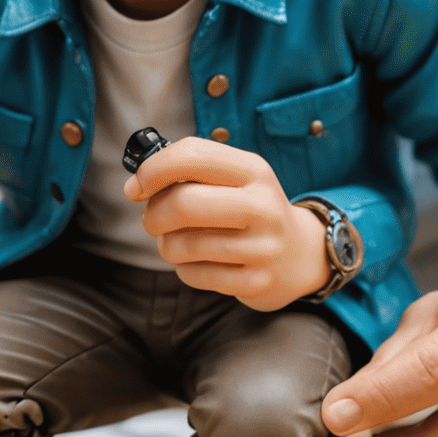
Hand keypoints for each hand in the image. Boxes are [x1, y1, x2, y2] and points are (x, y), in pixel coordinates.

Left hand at [123, 136, 328, 310]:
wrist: (301, 254)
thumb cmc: (249, 210)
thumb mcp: (235, 178)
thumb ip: (190, 171)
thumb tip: (135, 184)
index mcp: (254, 170)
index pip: (193, 155)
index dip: (153, 170)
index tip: (136, 186)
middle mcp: (263, 205)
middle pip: (184, 204)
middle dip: (154, 214)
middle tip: (153, 220)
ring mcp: (264, 246)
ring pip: (184, 244)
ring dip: (166, 244)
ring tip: (177, 242)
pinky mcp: (258, 281)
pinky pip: (195, 274)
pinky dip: (184, 269)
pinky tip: (199, 262)